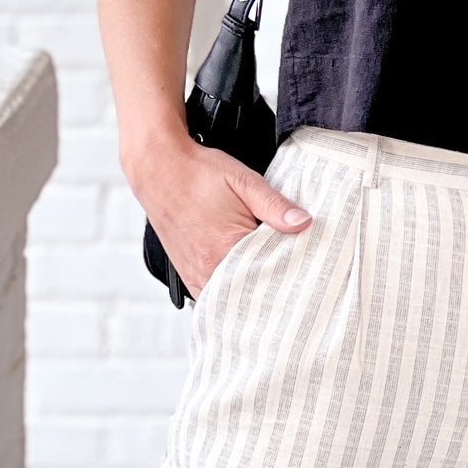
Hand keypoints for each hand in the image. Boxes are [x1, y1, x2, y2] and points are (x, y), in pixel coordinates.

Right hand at [128, 131, 313, 299]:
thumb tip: (305, 223)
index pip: (270, 276)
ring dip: (251, 291)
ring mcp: (195, 277)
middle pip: (251, 293)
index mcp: (225, 251)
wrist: (159, 168)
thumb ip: (275, 206)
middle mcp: (207, 272)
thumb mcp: (244, 181)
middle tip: (295, 278)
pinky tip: (246, 279)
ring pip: (232, 300)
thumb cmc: (199, 173)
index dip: (291, 272)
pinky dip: (231, 291)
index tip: (308, 270)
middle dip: (273, 287)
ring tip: (272, 279)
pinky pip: (214, 296)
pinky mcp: (187, 276)